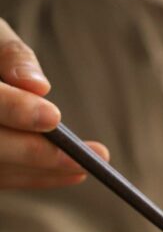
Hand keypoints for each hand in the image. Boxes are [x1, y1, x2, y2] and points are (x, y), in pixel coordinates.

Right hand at [0, 19, 108, 188]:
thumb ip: (11, 55)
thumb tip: (37, 86)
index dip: (12, 109)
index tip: (52, 116)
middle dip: (32, 152)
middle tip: (81, 158)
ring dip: (39, 172)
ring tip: (85, 166)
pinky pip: (0, 176)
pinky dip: (33, 176)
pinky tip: (71, 173)